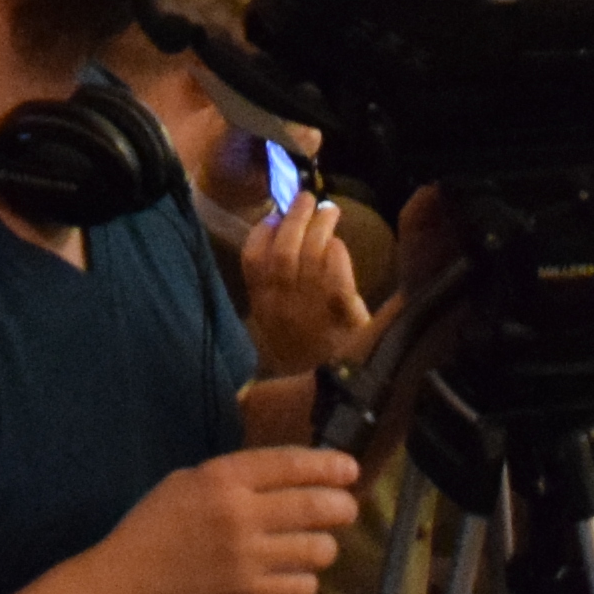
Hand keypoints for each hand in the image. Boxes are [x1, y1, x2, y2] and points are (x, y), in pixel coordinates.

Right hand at [99, 448, 361, 593]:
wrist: (124, 588)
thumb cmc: (150, 531)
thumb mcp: (185, 484)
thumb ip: (229, 479)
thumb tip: (277, 479)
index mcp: (221, 478)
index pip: (289, 464)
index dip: (326, 465)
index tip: (349, 468)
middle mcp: (240, 515)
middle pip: (312, 505)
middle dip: (340, 506)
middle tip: (347, 508)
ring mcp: (247, 560)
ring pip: (315, 549)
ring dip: (323, 547)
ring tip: (319, 546)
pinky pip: (300, 588)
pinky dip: (304, 581)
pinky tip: (297, 577)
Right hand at [239, 194, 367, 371]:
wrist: (333, 396)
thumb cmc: (307, 355)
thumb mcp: (279, 325)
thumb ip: (276, 290)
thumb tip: (283, 240)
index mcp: (263, 305)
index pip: (252, 259)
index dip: (262, 232)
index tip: (273, 218)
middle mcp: (282, 302)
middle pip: (284, 248)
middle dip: (294, 216)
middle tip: (306, 198)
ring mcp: (310, 305)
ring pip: (311, 252)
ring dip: (320, 224)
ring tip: (329, 211)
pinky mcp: (341, 309)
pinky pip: (336, 270)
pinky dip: (337, 251)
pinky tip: (339, 246)